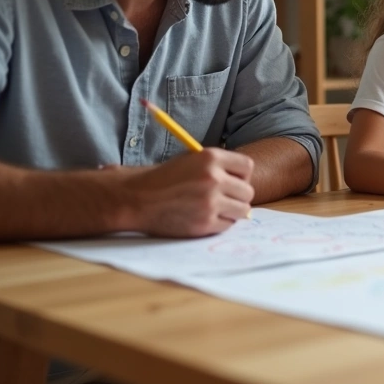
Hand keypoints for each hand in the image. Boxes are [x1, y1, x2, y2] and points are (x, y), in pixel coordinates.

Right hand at [121, 148, 254, 236]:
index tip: (233, 181)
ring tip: (215, 208)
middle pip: (248, 191)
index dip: (241, 175)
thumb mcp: (191, 160)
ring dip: (232, 210)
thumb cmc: (164, 178)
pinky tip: (204, 217)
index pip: (247, 167)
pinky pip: (228, 225)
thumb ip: (218, 166)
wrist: (136, 198)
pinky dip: (220, 223)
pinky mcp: (205, 223)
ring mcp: (210, 202)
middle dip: (238, 195)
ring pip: (242, 210)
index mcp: (211, 158)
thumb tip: (244, 182)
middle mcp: (214, 179)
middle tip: (224, 198)